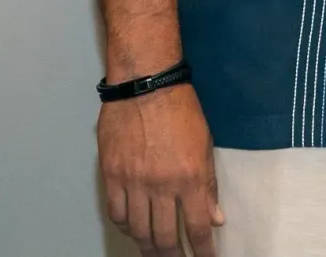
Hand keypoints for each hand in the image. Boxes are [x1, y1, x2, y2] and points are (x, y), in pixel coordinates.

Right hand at [96, 83, 222, 255]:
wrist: (145, 86)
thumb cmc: (182, 111)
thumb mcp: (206, 145)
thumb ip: (208, 185)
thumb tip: (215, 218)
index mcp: (189, 177)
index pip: (196, 227)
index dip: (202, 250)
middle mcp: (160, 185)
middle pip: (163, 237)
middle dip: (172, 255)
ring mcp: (132, 182)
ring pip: (137, 230)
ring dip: (148, 246)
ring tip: (155, 253)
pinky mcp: (111, 176)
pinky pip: (116, 213)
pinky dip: (125, 226)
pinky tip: (133, 229)